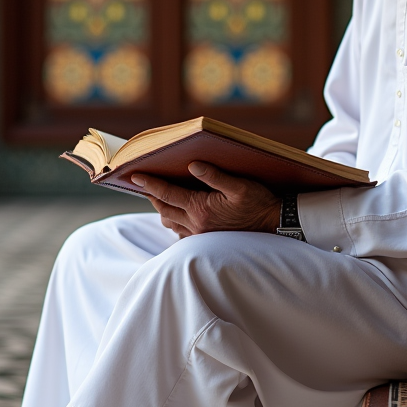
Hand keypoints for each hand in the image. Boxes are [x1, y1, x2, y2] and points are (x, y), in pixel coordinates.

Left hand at [132, 162, 280, 238]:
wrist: (273, 225)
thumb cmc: (258, 202)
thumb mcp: (239, 185)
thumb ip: (214, 175)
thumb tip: (191, 165)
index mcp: (200, 208)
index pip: (167, 194)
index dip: (149, 184)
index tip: (133, 175)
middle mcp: (196, 224)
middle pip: (163, 209)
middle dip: (152, 196)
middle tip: (145, 183)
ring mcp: (200, 235)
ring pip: (170, 222)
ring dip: (163, 209)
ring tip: (160, 197)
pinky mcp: (206, 241)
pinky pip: (181, 233)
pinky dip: (175, 222)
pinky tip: (178, 214)